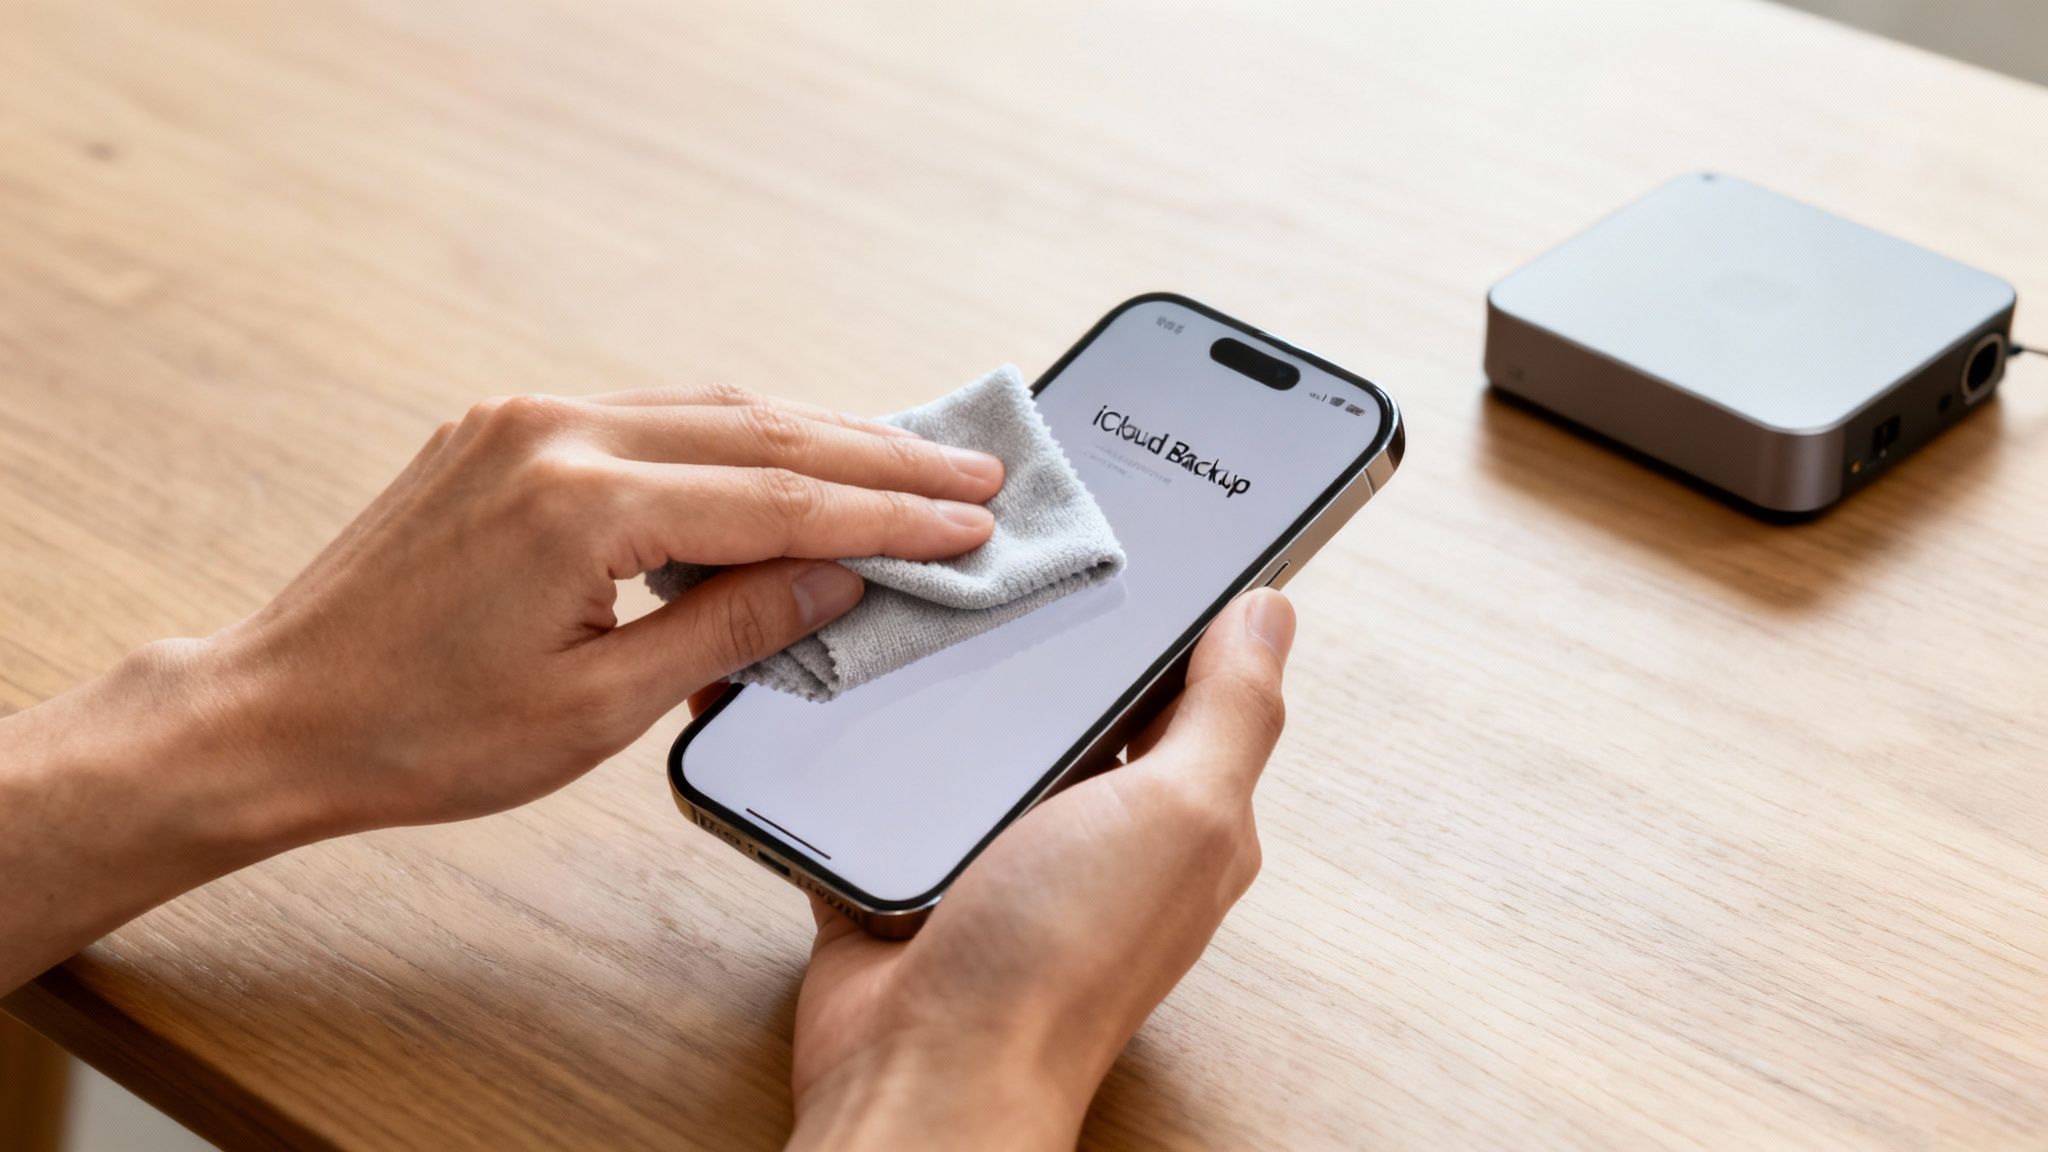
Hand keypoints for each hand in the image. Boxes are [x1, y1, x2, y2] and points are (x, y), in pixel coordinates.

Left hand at [199, 384, 1007, 837]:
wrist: (276, 712)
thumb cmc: (420, 734)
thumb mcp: (597, 710)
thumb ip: (730, 628)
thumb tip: (836, 581)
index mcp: (580, 505)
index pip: (780, 499)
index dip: (889, 517)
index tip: (971, 523)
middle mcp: (554, 433)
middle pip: (760, 430)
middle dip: (878, 457)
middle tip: (973, 474)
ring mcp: (523, 420)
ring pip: (710, 409)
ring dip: (815, 436)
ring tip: (907, 463)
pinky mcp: (504, 430)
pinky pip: (649, 415)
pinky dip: (734, 439)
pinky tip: (787, 461)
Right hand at [761, 589, 1296, 1150]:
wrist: (922, 1069)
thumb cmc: (1061, 959)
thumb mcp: (1180, 813)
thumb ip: (1230, 713)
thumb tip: (1271, 613)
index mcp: (1180, 815)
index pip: (1193, 688)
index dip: (1176, 611)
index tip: (1139, 530)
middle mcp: (1100, 831)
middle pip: (1087, 702)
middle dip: (1057, 635)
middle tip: (1014, 548)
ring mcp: (1007, 851)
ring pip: (993, 735)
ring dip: (969, 685)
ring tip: (935, 595)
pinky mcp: (920, 866)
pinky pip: (907, 782)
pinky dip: (891, 744)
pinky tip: (868, 683)